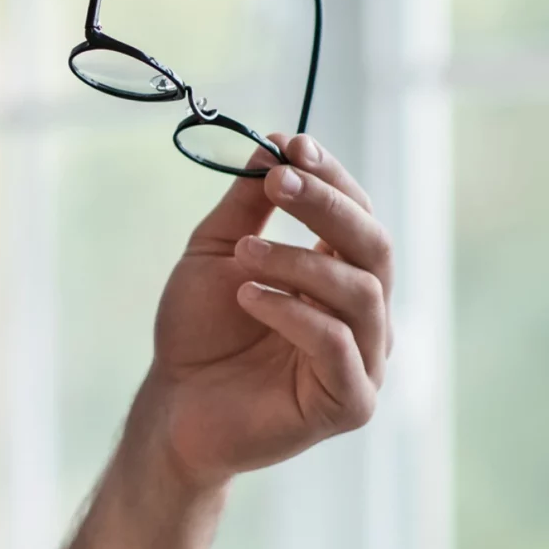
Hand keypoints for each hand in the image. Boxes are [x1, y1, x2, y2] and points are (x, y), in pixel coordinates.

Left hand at [133, 133, 390, 487]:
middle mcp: (365, 315)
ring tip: (244, 256)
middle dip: (327, 206)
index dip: (331, 176)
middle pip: (374, 246)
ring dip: (300, 262)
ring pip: (360, 293)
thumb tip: (272, 144)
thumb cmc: (200, 332)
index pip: (359, 214)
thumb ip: (248, 204)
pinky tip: (249, 299)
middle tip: (277, 184)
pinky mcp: (350, 402)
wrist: (174, 404)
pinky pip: (338, 346)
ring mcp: (365, 360)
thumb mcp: (218, 251)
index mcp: (343, 275)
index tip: (292, 145)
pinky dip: (293, 313)